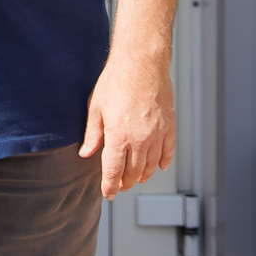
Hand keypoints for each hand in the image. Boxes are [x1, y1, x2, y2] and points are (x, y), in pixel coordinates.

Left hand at [81, 55, 174, 197]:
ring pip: (151, 166)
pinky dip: (163, 162)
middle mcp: (140, 139)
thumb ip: (92, 135)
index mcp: (118, 137)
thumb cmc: (117, 80)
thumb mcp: (96, 108)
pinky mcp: (169, 126)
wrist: (141, 62)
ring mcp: (157, 134)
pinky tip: (158, 166)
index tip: (108, 194)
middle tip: (120, 186)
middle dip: (125, 183)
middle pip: (134, 173)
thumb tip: (86, 153)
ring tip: (137, 178)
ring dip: (143, 175)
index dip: (109, 186)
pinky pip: (168, 152)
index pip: (113, 172)